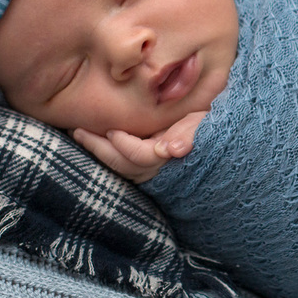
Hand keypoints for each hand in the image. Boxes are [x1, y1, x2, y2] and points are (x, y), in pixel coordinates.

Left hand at [71, 111, 207, 183]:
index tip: (111, 130)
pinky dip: (108, 157)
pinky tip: (95, 145)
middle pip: (123, 165)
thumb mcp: (202, 124)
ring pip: (121, 169)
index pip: (141, 155)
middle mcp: (160, 170)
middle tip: (78, 131)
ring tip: (80, 135)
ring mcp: (154, 173)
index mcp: (171, 157)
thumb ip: (188, 134)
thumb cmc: (209, 125)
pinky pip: (124, 168)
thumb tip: (170, 149)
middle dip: (99, 149)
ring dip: (99, 153)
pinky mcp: (149, 171)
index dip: (124, 144)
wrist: (220, 138)